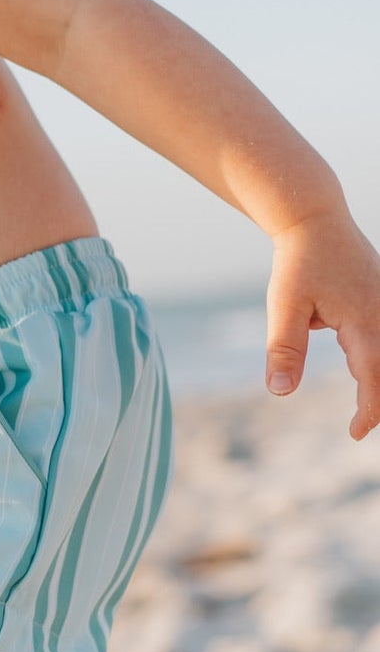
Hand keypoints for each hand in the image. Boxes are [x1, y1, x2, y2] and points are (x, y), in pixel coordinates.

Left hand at [266, 206, 379, 438]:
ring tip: (366, 408)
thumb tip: (281, 392)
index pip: (374, 378)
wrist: (315, 218)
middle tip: (360, 427)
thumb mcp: (285, 306)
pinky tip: (364, 372)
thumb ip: (284, 349)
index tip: (356, 433)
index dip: (369, 410)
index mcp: (365, 321)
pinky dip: (378, 359)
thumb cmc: (298, 261)